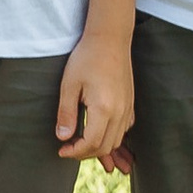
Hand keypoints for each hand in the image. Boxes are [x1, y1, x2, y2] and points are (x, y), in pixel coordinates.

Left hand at [56, 30, 133, 164]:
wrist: (110, 39)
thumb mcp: (69, 85)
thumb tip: (63, 138)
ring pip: (116, 141)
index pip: (91, 144)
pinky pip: (124, 130)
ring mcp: (128, 108)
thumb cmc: (86, 58)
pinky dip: (111, 137)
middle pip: (106, 147)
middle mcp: (120, 113)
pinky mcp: (130, 104)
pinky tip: (97, 131)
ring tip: (80, 143)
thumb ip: (66, 113)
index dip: (75, 152)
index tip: (61, 150)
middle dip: (86, 153)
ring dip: (99, 147)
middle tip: (68, 148)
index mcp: (104, 109)